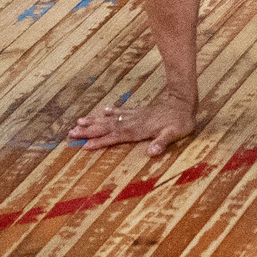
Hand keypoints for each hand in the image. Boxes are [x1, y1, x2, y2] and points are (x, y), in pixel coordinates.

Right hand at [67, 90, 197, 157]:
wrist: (184, 104)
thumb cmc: (180, 123)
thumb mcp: (174, 134)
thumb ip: (162, 143)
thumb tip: (151, 152)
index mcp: (138, 130)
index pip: (115, 137)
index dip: (100, 141)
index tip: (85, 145)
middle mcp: (133, 122)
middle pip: (107, 127)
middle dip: (89, 131)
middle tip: (71, 133)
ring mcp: (135, 116)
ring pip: (111, 119)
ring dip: (95, 120)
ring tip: (79, 121)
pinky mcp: (139, 111)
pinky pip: (121, 111)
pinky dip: (111, 111)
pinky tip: (103, 110)